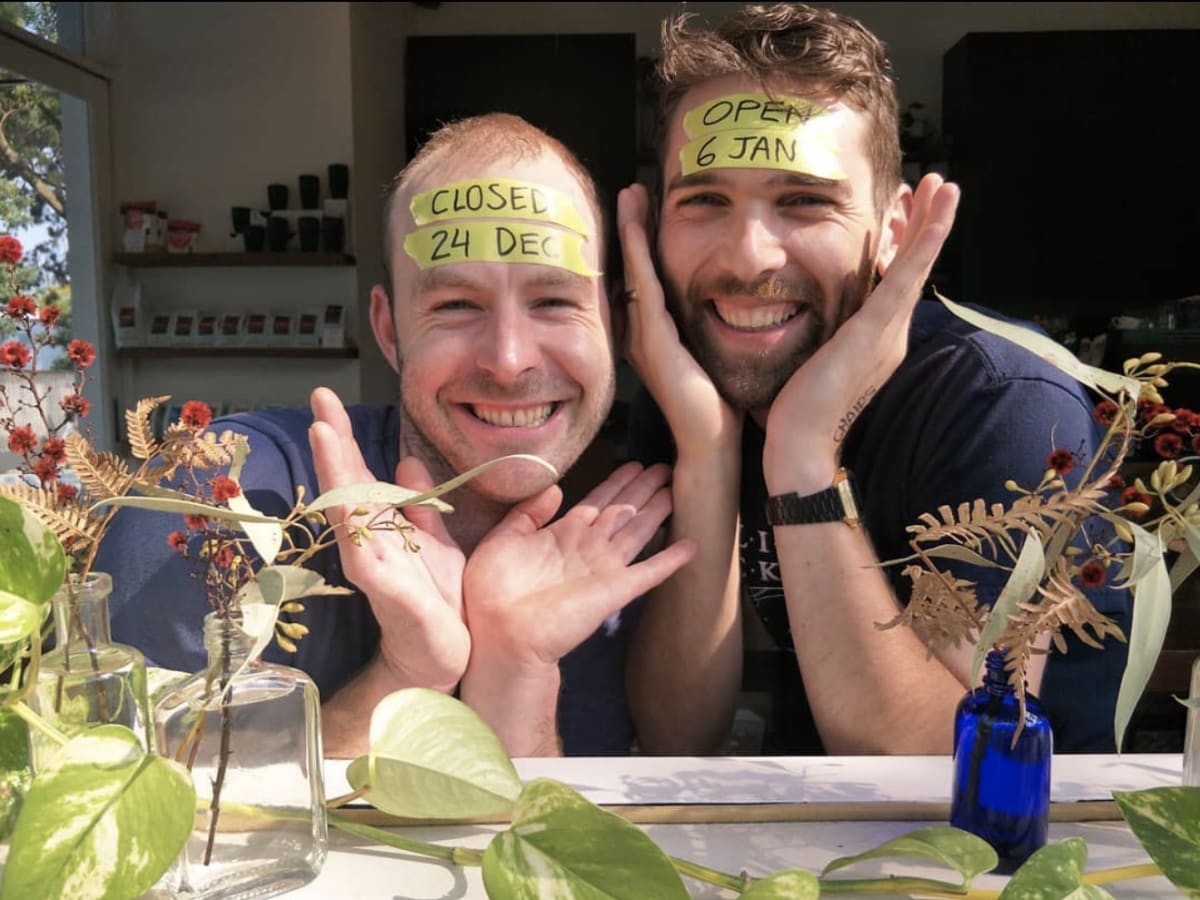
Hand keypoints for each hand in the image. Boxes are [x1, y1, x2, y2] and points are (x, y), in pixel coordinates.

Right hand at [308, 387, 468, 691]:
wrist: (443, 656)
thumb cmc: (436, 600)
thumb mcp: (434, 543)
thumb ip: (419, 506)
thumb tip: (407, 462)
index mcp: (383, 525)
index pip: (359, 473)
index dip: (344, 437)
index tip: (327, 399)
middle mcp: (369, 540)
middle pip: (345, 483)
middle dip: (332, 440)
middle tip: (319, 399)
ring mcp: (371, 563)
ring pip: (346, 510)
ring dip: (334, 472)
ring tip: (323, 432)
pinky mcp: (383, 589)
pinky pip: (363, 553)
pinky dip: (352, 527)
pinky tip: (343, 502)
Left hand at [461, 461, 696, 673]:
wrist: (501, 635)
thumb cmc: (493, 592)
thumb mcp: (502, 540)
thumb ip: (528, 512)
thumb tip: (557, 487)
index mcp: (561, 535)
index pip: (597, 501)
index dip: (617, 483)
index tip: (634, 465)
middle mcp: (587, 548)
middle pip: (623, 511)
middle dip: (643, 488)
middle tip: (666, 468)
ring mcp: (603, 568)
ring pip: (638, 530)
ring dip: (658, 510)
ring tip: (678, 490)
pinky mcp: (615, 590)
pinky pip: (649, 571)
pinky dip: (671, 559)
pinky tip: (691, 545)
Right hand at [618, 184, 741, 457]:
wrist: (711, 444)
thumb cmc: (719, 408)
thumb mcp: (713, 357)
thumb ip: (709, 332)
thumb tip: (732, 306)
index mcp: (654, 336)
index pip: (645, 279)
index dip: (643, 244)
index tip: (646, 211)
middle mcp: (641, 332)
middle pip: (632, 268)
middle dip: (631, 228)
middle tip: (630, 190)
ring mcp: (644, 335)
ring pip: (633, 270)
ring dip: (630, 231)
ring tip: (629, 194)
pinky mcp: (653, 340)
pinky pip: (642, 285)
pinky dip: (638, 253)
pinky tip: (636, 227)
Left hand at [763, 173, 960, 491]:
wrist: (800, 446)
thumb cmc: (794, 415)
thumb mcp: (807, 365)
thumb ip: (811, 343)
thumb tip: (790, 327)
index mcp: (873, 342)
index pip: (890, 285)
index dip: (902, 248)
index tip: (903, 216)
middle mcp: (888, 335)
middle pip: (910, 269)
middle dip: (923, 225)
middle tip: (937, 186)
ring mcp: (887, 332)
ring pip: (915, 266)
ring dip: (931, 223)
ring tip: (946, 184)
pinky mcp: (877, 330)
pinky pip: (906, 276)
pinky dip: (925, 241)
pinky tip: (938, 211)